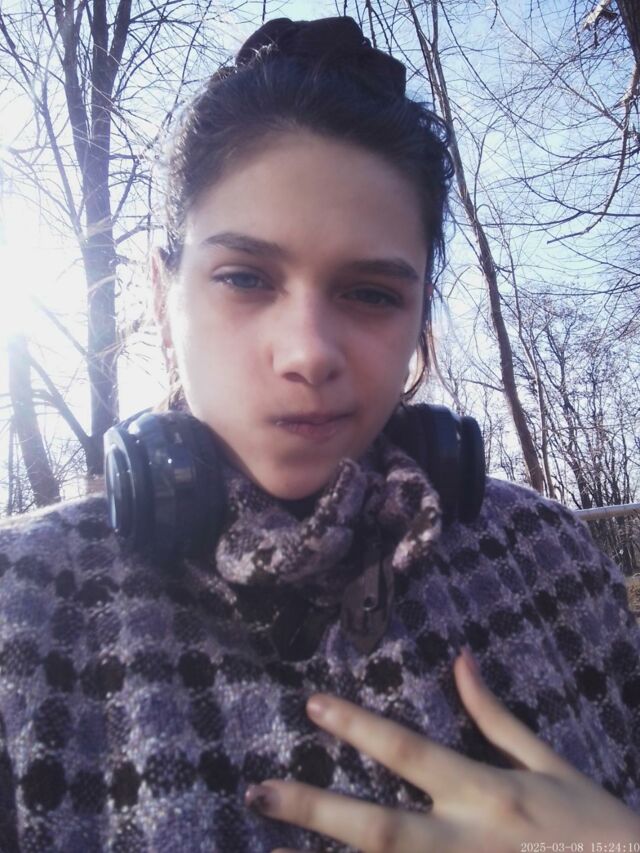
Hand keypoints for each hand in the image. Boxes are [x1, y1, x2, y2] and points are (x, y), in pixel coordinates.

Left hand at [245, 648, 639, 852]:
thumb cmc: (598, 830)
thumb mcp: (552, 766)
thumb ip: (497, 717)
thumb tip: (460, 659)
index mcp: (488, 794)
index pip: (410, 752)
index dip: (359, 726)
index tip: (313, 705)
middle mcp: (468, 843)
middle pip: (380, 828)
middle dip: (316, 808)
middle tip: (257, 791)